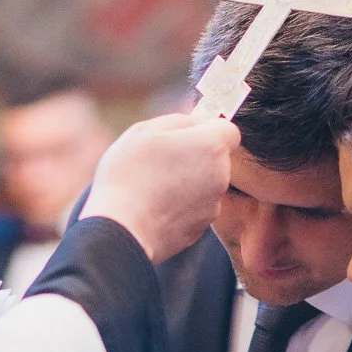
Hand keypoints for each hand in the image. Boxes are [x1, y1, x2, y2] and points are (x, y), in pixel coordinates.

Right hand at [83, 112, 238, 262]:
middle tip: (161, 160)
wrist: (123, 230)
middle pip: (216, 159)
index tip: (186, 135)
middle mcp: (220, 177)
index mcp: (211, 147)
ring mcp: (212, 206)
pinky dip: (181, 205)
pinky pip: (195, 208)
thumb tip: (194, 122)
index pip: (228, 131)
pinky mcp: (201, 229)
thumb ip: (177, 121)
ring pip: (205, 185)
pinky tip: (156, 206)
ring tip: (154, 185)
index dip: (208, 129)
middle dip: (195, 156)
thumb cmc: (130, 176)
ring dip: (187, 181)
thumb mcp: (144, 131)